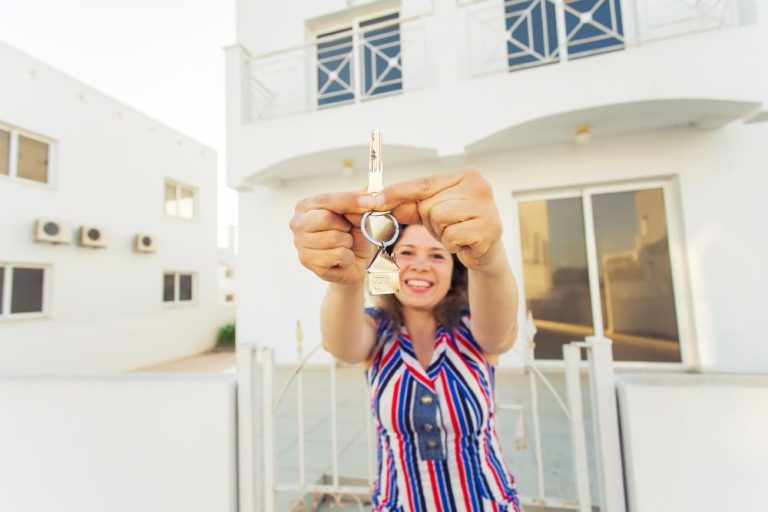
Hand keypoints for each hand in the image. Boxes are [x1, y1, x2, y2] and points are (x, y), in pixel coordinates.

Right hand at [290, 192, 376, 283]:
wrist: (353, 263)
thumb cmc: (351, 236)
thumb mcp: (357, 216)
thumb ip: (357, 207)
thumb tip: (368, 199)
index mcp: (306, 206)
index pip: (327, 199)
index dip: (350, 200)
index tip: (371, 201)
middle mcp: (297, 223)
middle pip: (325, 218)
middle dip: (344, 226)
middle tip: (347, 232)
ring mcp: (300, 244)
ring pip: (333, 238)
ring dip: (347, 243)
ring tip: (344, 246)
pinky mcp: (307, 261)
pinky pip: (337, 255)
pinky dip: (347, 257)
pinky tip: (341, 258)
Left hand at [374, 168, 502, 268]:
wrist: (486, 251)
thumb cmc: (458, 226)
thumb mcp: (431, 212)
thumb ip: (409, 205)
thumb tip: (378, 201)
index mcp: (466, 175)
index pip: (424, 183)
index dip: (398, 192)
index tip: (375, 201)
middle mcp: (480, 186)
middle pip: (429, 204)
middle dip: (429, 220)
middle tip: (447, 226)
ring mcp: (487, 207)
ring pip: (438, 218)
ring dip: (441, 232)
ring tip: (456, 233)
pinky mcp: (489, 229)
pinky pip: (451, 236)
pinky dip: (452, 244)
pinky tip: (465, 242)